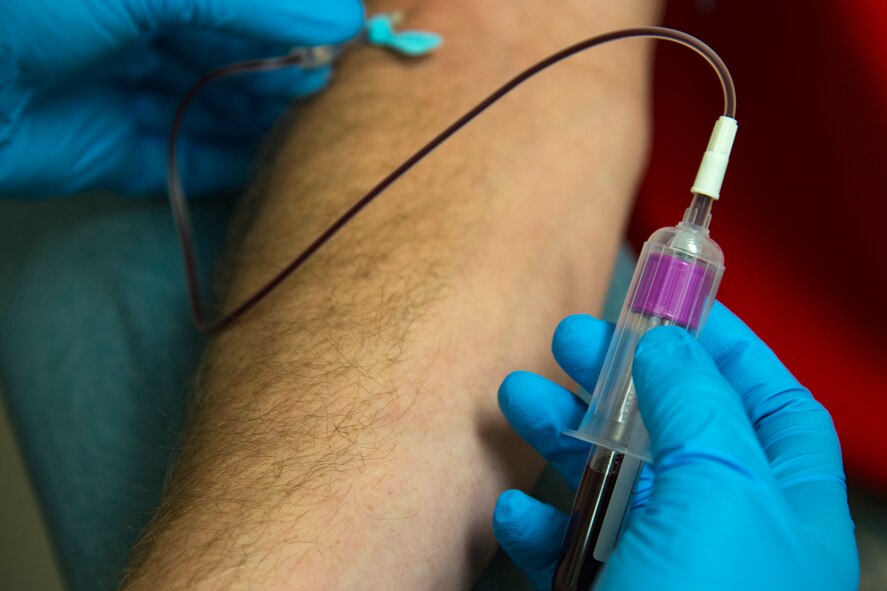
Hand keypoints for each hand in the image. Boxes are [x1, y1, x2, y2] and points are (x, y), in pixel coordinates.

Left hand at [0, 0, 363, 196]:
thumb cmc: (32, 6)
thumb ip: (250, 0)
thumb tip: (343, 23)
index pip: (252, 4)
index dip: (306, 23)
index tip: (360, 47)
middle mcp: (146, 30)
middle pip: (241, 57)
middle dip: (291, 77)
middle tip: (344, 103)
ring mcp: (129, 93)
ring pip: (220, 110)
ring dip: (269, 125)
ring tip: (323, 140)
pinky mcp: (113, 154)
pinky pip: (186, 163)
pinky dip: (230, 169)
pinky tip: (274, 172)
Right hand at [492, 303, 858, 589]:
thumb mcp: (719, 489)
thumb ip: (697, 404)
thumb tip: (672, 345)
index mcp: (783, 504)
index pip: (768, 401)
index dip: (726, 346)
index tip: (673, 303)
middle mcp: (727, 533)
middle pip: (674, 429)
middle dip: (621, 378)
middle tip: (573, 339)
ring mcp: (665, 569)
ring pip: (611, 480)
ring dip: (561, 434)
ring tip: (517, 398)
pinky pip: (570, 547)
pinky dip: (539, 521)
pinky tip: (515, 508)